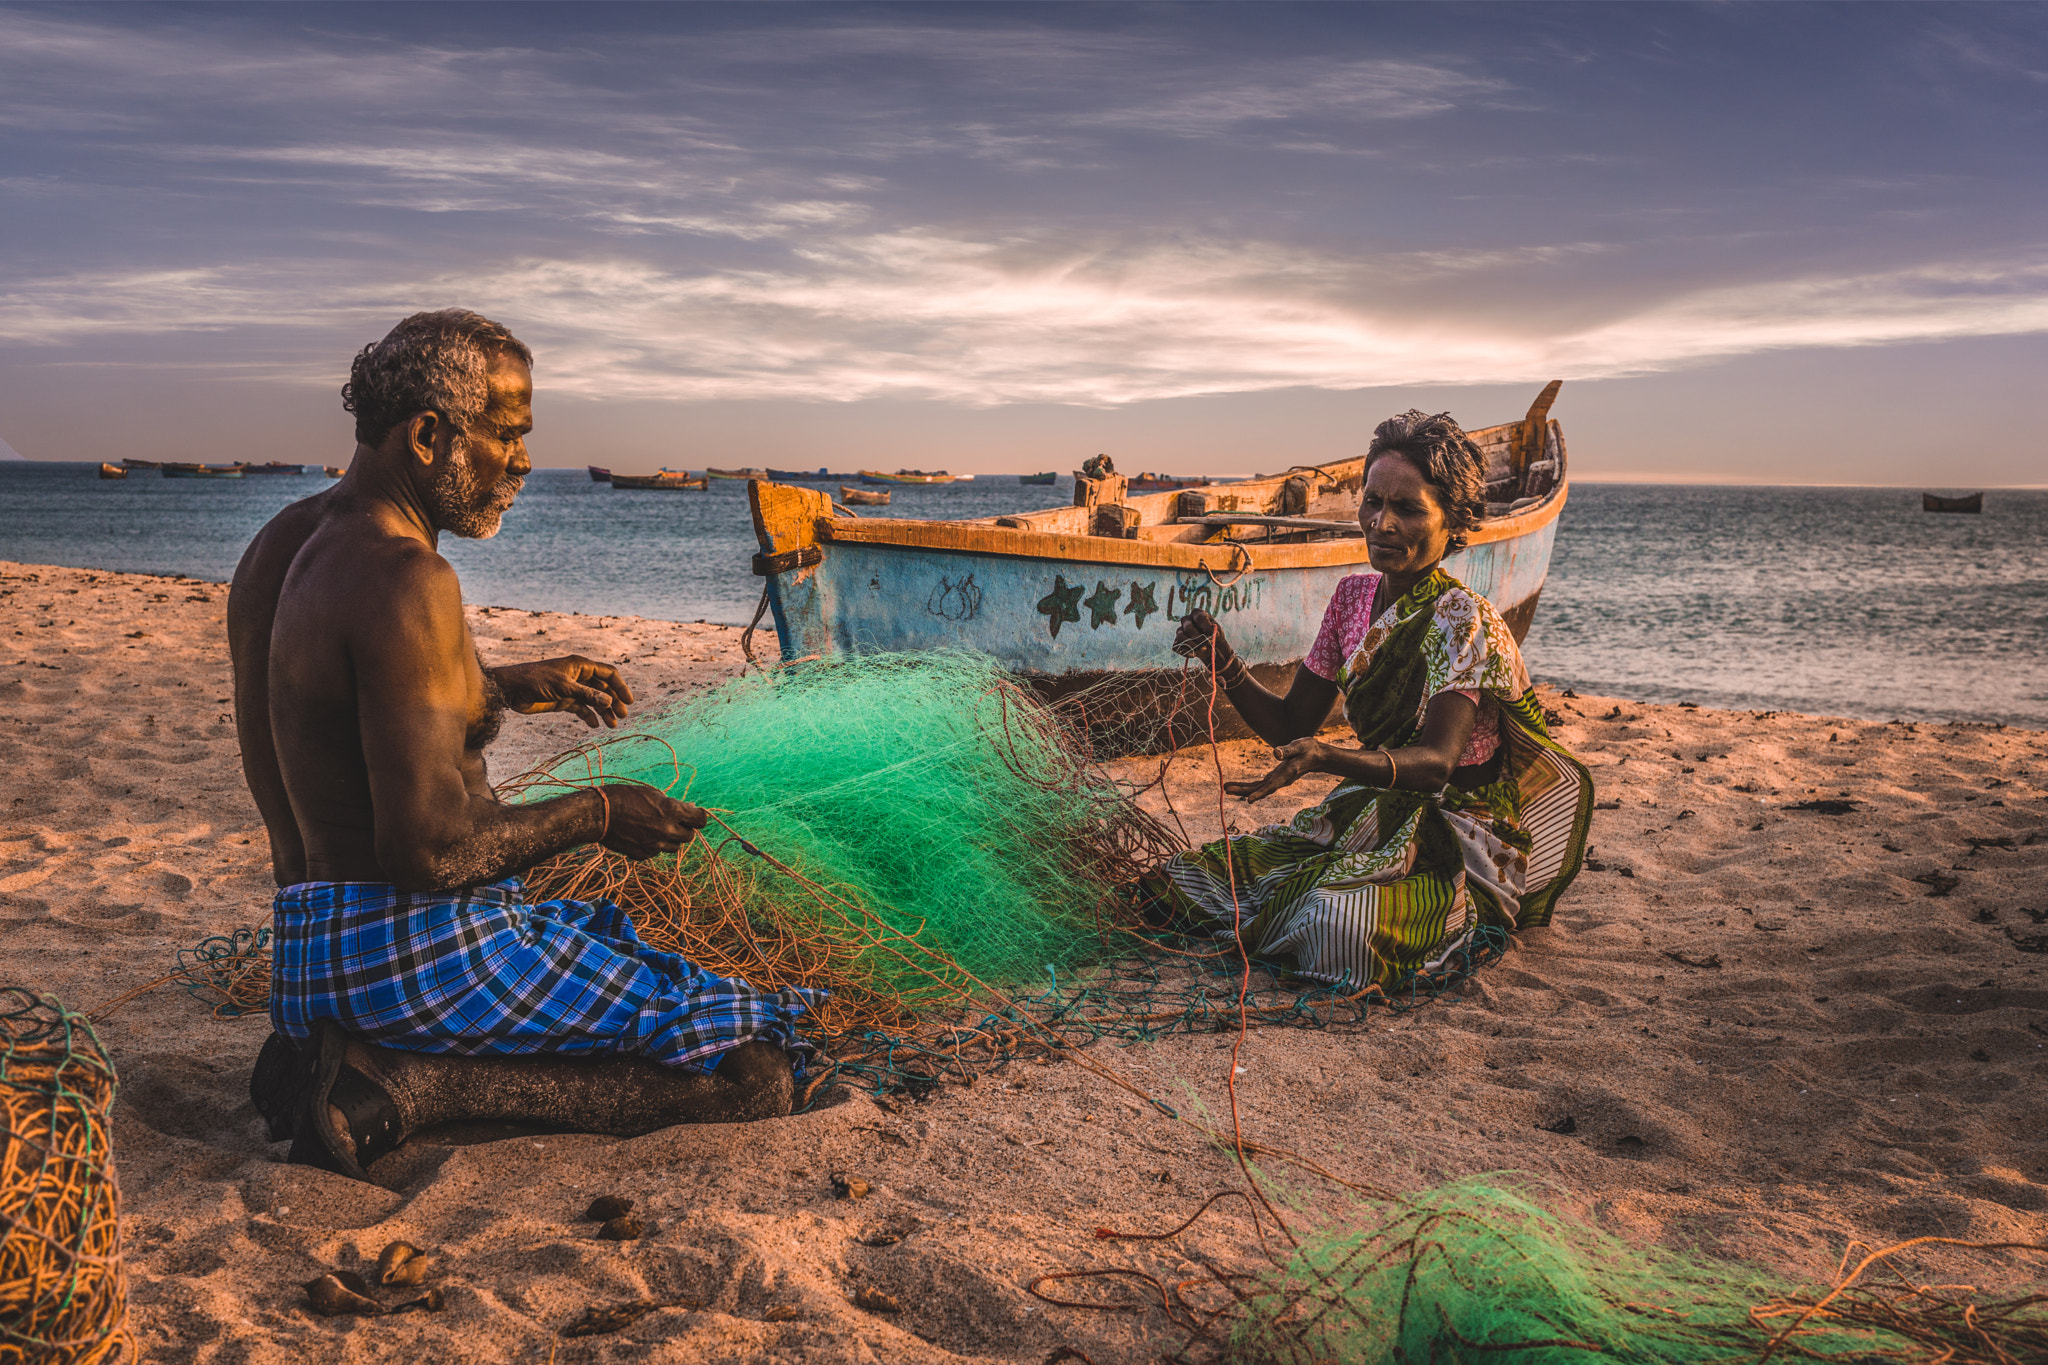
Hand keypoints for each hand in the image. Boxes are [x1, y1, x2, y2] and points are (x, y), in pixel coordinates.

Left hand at [490, 656, 632, 727]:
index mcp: (580, 666)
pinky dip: (588, 716)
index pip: (608, 674)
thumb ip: (586, 695)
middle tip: (622, 716)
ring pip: (593, 700)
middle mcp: (578, 676)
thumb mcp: (563, 687)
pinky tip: (594, 725)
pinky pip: (581, 709)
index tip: (629, 701)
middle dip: (613, 702)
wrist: (511, 689)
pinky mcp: (562, 701)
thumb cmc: (535, 680)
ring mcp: (571, 689)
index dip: (620, 686)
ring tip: (612, 725)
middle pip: (603, 689)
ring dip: (603, 711)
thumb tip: (609, 702)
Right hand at [596, 782, 709, 859]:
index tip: (694, 814)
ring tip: (658, 828)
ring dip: (671, 839)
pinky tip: (643, 835)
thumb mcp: (652, 794)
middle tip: (675, 821)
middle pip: (689, 836)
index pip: (700, 820)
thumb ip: (672, 804)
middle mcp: (666, 830)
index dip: (698, 817)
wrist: (598, 814)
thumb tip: (689, 807)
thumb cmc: (623, 798)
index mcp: (672, 811)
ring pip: (674, 847)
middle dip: (685, 828)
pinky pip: (656, 852)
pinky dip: (654, 845)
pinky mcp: (643, 854)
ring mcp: (655, 845)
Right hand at [1171, 609, 1233, 668]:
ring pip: (1181, 636)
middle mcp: (1186, 620)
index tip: (1212, 635)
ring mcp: (1180, 630)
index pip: (1199, 617)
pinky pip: (1177, 646)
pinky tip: (1195, 653)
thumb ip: (1215, 633)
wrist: (1210, 646)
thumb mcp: (1218, 632)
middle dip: (1198, 637)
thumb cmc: (1213, 636)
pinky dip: (1187, 652)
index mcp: (1197, 613)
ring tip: (1202, 649)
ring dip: (1193, 645)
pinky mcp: (1176, 642)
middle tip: (1206, 643)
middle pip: (1188, 626)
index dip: (1206, 627)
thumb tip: (1211, 637)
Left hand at [1223, 738, 1325, 802]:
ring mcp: (1276, 780)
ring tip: (1225, 788)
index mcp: (1286, 773)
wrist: (1315, 755)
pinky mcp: (1274, 778)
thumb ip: (1287, 750)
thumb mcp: (1299, 746)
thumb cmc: (1308, 749)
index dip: (1260, 793)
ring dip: (1242, 789)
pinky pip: (1259, 784)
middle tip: (1226, 790)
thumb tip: (1275, 753)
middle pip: (1260, 789)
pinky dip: (1248, 786)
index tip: (1249, 800)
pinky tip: (1236, 786)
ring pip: (1257, 788)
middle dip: (1243, 791)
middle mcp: (1280, 780)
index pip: (1271, 786)